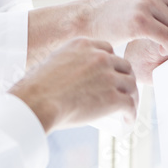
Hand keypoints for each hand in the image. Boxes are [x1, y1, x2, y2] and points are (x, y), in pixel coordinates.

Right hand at [9, 38, 137, 133]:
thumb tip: (66, 78)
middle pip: (123, 65)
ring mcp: (108, 77)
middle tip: (121, 92)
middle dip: (124, 79)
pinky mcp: (113, 98)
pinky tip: (127, 122)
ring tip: (126, 110)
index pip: (107, 49)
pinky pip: (130, 105)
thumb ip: (64, 64)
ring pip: (131, 84)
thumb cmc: (36, 87)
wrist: (37, 102)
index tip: (110, 75)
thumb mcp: (52, 62)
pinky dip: (131, 115)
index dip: (111, 63)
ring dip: (131, 97)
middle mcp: (99, 57)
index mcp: (83, 45)